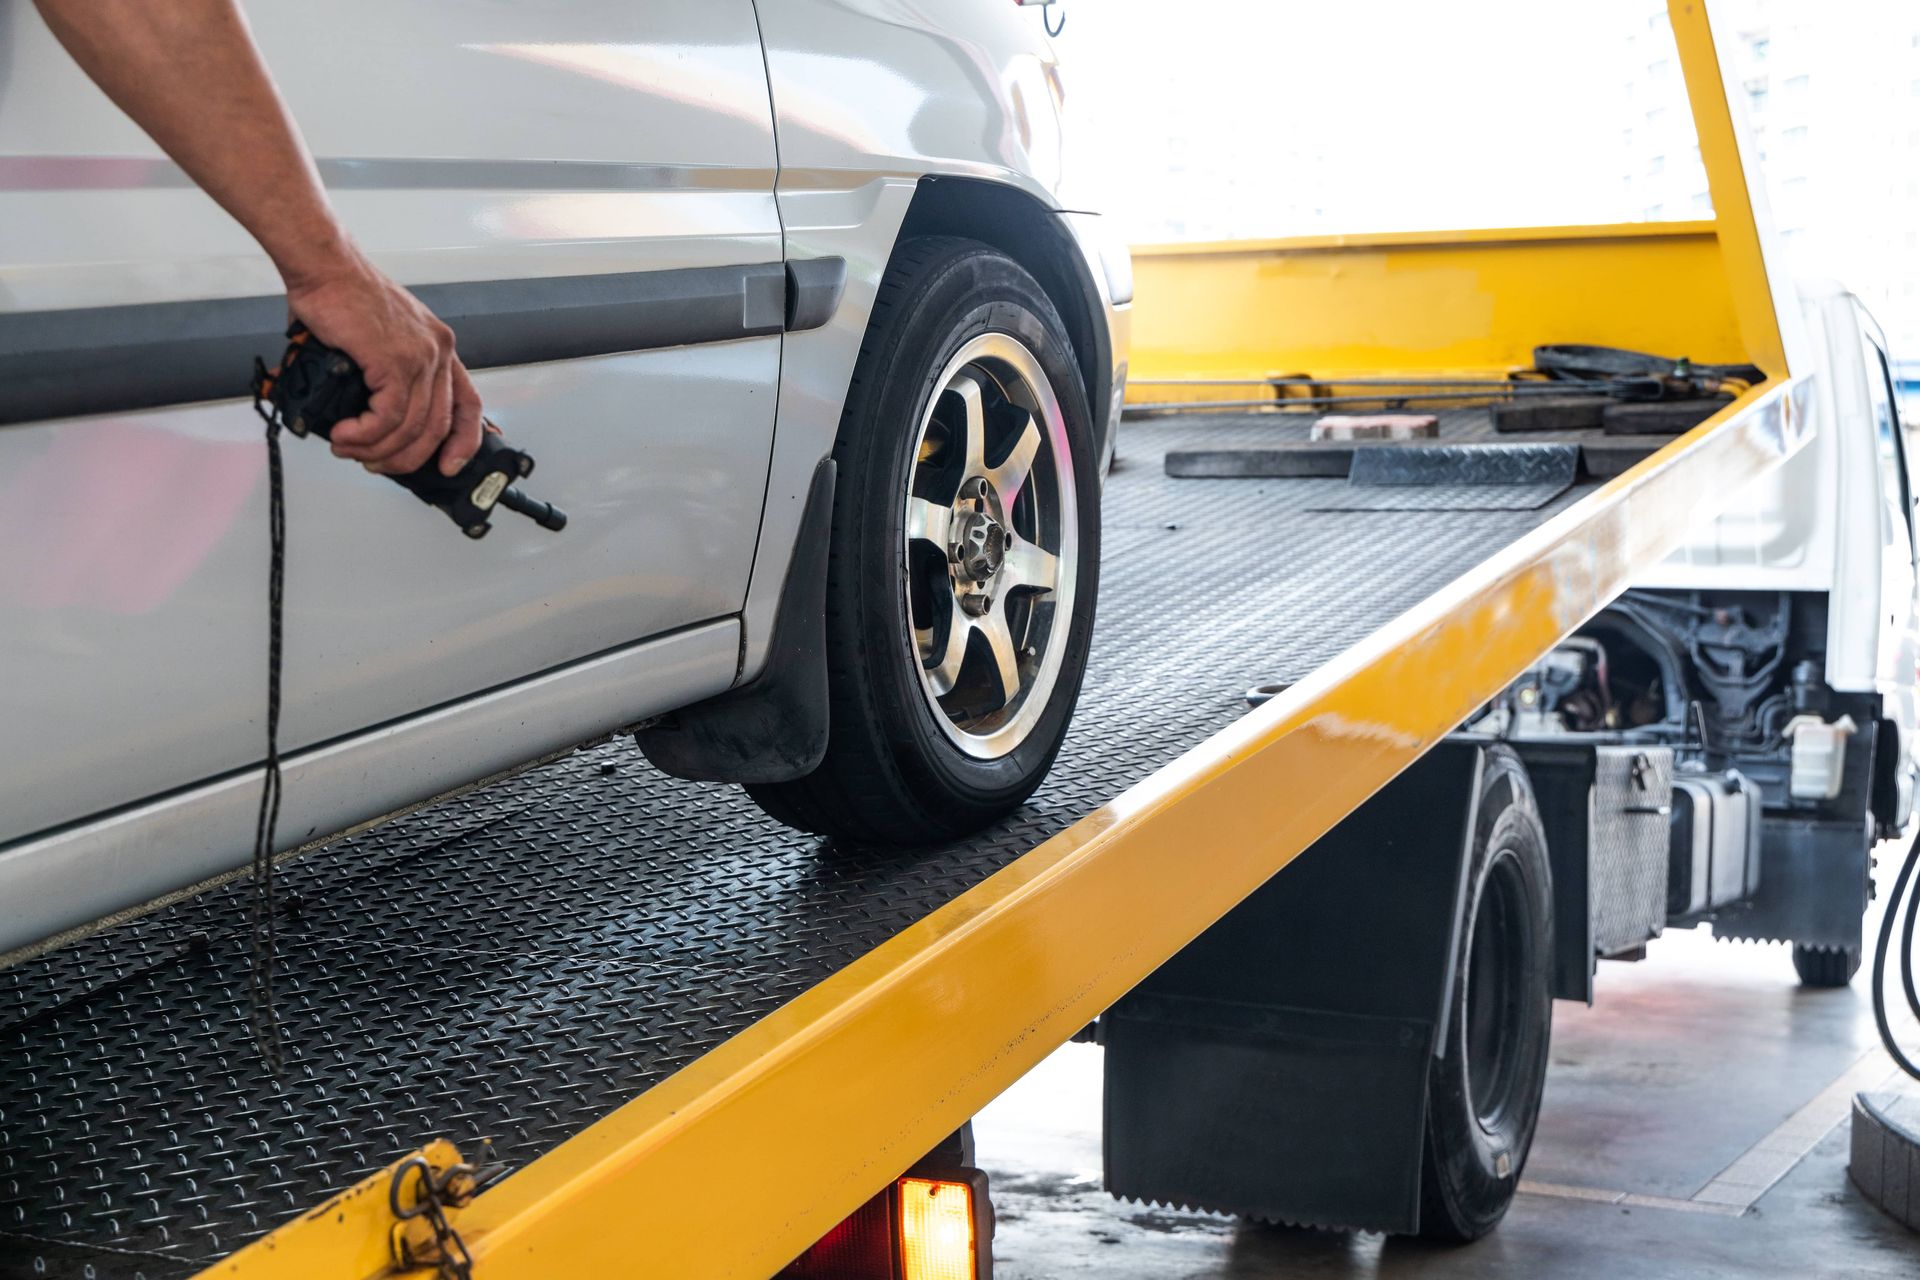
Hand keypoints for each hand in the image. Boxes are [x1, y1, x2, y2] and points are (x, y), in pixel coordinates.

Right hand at [284, 254, 481, 476]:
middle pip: (437, 426)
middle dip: (406, 457)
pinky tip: (346, 435)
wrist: (323, 266)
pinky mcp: (395, 361)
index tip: (449, 465)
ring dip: (376, 449)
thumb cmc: (342, 295)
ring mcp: (420, 357)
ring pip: (410, 428)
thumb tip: (364, 415)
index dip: (464, 441)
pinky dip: (365, 434)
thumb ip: (383, 376)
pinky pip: (387, 417)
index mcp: (439, 347)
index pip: (469, 404)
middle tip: (376, 463)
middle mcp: (438, 352)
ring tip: (348, 448)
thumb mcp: (379, 339)